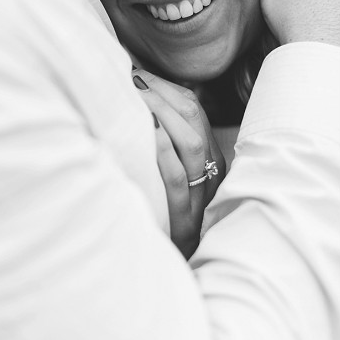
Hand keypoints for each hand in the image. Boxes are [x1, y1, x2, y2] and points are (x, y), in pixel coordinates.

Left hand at [132, 69, 224, 258]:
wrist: (164, 267)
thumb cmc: (156, 215)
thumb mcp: (157, 175)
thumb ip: (153, 142)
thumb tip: (130, 98)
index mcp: (206, 159)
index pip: (194, 109)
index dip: (167, 88)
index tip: (137, 72)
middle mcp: (209, 174)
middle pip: (194, 118)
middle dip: (163, 93)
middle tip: (130, 77)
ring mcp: (200, 196)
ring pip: (191, 142)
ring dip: (160, 113)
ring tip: (132, 94)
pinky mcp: (184, 218)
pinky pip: (175, 176)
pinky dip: (160, 149)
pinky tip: (143, 130)